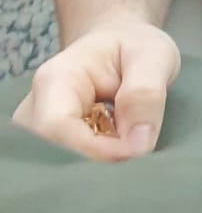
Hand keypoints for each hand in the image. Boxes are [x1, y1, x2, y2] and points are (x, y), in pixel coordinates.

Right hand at [11, 15, 180, 161]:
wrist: (121, 45)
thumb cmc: (134, 47)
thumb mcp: (153, 56)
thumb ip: (146, 93)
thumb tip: (140, 144)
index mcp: (56, 79)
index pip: (59, 127)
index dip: (95, 148)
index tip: (137, 151)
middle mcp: (37, 107)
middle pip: (51, 152)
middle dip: (95, 163)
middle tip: (136, 156)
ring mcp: (40, 128)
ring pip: (58, 165)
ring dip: (96, 166)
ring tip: (130, 151)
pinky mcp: (52, 144)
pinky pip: (67, 166)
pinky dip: (96, 165)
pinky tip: (120, 153)